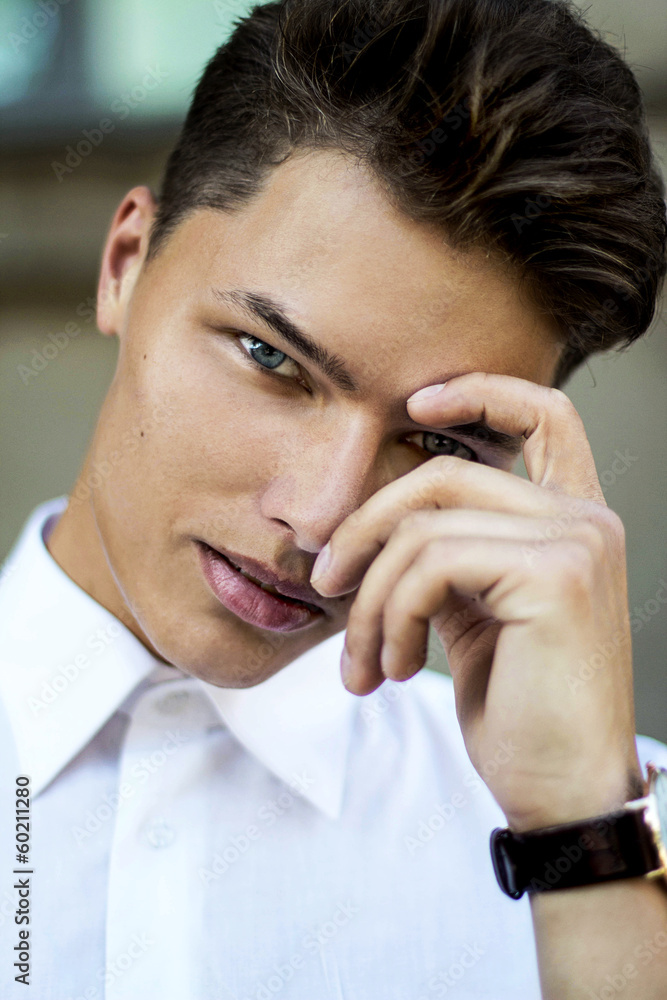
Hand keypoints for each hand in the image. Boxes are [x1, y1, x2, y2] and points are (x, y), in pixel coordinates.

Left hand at [309, 373, 643, 831]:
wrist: (561, 792)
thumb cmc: (517, 709)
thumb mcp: (475, 615)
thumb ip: (445, 556)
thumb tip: (367, 524)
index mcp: (572, 520)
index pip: (544, 414)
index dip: (478, 391)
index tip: (414, 406)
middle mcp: (586, 517)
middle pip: (442, 475)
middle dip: (364, 530)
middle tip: (325, 585)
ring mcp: (577, 539)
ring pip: (423, 526)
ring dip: (369, 597)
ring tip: (367, 660)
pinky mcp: (554, 573)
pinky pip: (430, 563)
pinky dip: (390, 616)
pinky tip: (397, 666)